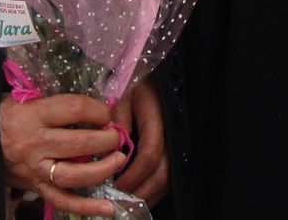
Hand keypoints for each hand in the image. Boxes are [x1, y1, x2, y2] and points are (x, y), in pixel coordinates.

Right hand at [0, 94, 127, 216]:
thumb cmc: (8, 114)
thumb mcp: (29, 98)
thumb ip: (60, 103)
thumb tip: (97, 107)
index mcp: (34, 115)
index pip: (74, 109)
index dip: (97, 110)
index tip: (106, 113)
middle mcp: (35, 144)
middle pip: (78, 144)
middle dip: (105, 140)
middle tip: (117, 137)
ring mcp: (35, 169)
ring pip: (72, 175)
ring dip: (101, 170)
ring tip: (118, 160)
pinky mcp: (35, 188)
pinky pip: (61, 201)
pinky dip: (86, 207)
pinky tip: (108, 207)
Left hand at [110, 78, 169, 205]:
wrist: (161, 84)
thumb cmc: (141, 89)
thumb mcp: (124, 100)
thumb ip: (118, 123)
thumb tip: (109, 151)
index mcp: (159, 121)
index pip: (150, 155)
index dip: (132, 175)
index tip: (112, 185)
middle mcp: (173, 137)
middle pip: (162, 175)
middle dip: (139, 193)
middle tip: (116, 203)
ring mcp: (178, 147)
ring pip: (167, 181)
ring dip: (146, 196)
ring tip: (124, 204)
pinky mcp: (177, 153)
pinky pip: (168, 178)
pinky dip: (152, 191)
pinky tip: (136, 195)